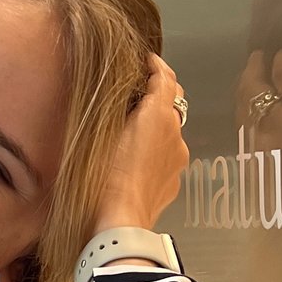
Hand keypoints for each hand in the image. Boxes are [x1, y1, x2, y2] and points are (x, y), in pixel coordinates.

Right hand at [92, 53, 190, 230]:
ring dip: (155, 127)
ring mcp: (178, 159)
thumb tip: (124, 97)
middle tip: (136, 93)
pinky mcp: (174, 181)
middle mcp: (176, 133)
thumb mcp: (103, 132)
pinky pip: (167, 158)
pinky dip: (155, 152)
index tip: (146, 60)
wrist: (119, 222)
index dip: (156, 65)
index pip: (166, 79)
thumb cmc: (103, 177)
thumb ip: (119, 107)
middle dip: (158, 95)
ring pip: (170, 133)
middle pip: (173, 104)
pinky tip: (135, 162)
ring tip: (130, 133)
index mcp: (159, 115)